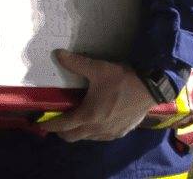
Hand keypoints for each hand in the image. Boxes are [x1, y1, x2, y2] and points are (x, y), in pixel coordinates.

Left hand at [37, 50, 158, 142]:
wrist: (150, 89)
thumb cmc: (123, 79)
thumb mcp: (98, 68)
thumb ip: (76, 63)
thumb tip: (58, 54)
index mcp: (88, 114)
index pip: (63, 125)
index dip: (50, 124)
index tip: (42, 123)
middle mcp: (97, 128)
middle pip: (72, 136)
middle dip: (62, 131)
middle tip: (58, 121)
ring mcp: (110, 133)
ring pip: (87, 137)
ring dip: (78, 131)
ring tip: (77, 119)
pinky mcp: (121, 132)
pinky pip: (101, 137)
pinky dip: (93, 132)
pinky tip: (96, 121)